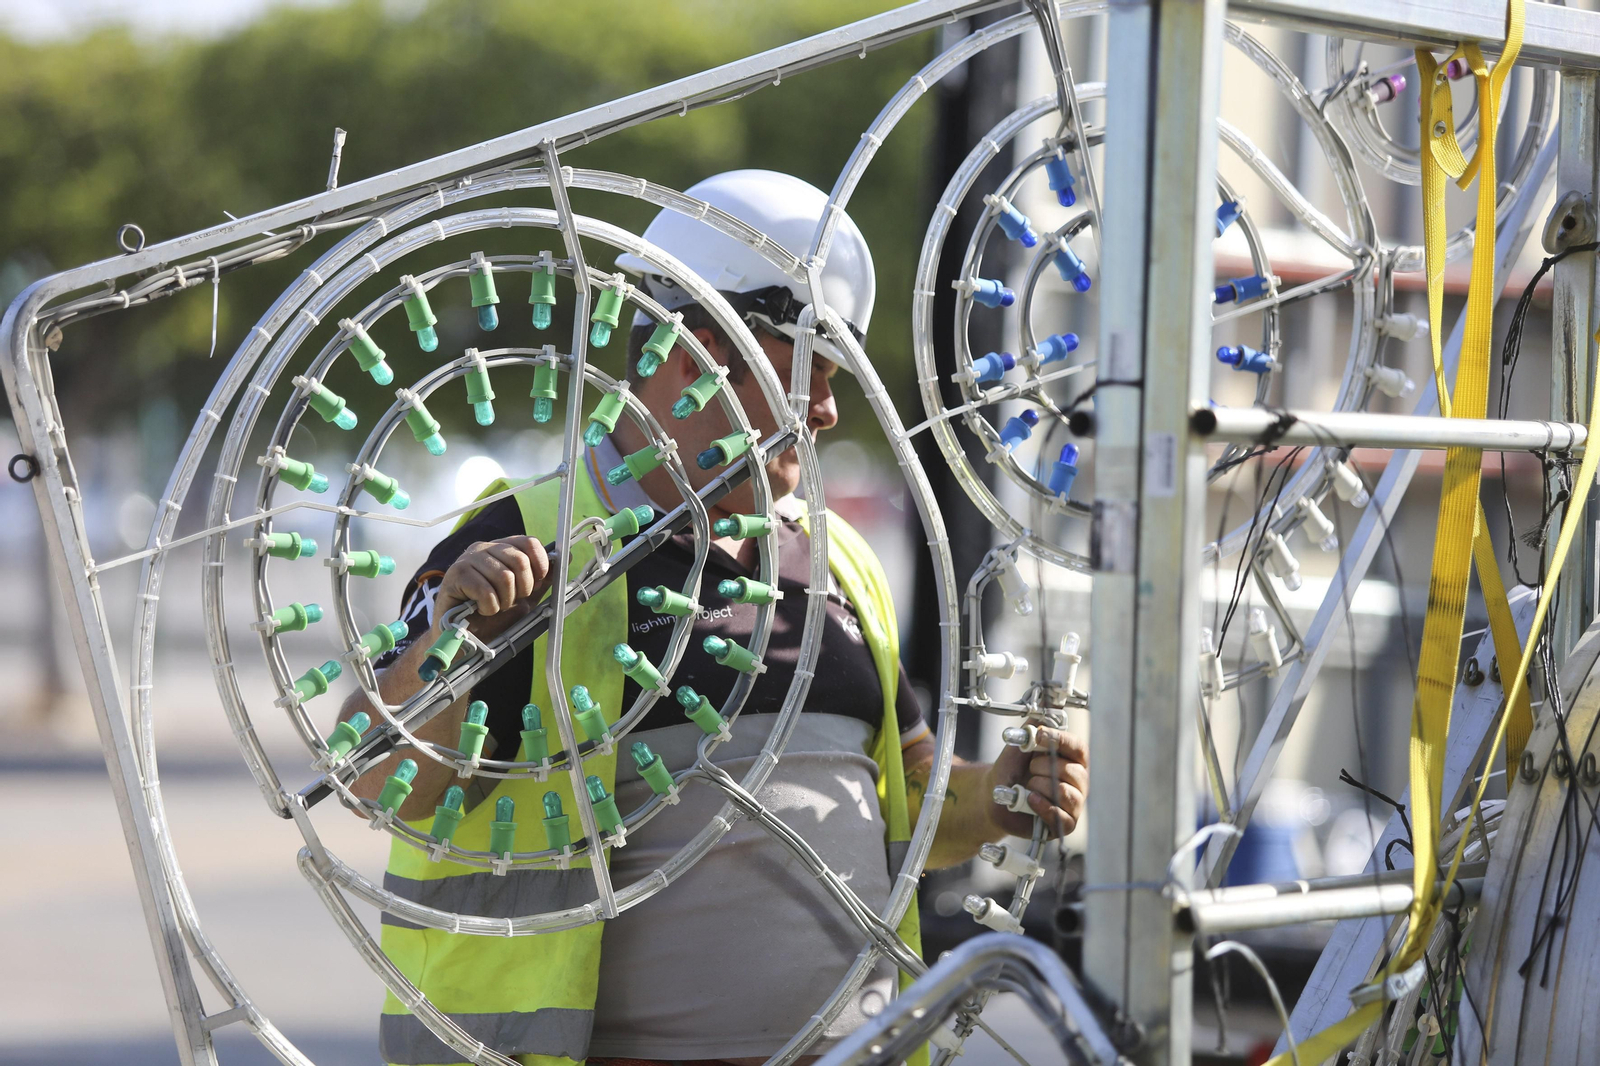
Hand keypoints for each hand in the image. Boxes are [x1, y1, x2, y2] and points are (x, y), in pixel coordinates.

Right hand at [435, 536, 550, 639]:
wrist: (465, 637)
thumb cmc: (493, 615)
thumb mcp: (525, 597)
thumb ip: (543, 579)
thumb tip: (566, 557)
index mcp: (501, 548)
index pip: (529, 542)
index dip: (540, 564)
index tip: (536, 584)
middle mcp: (484, 548)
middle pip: (519, 559)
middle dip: (523, 588)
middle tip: (511, 601)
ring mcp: (468, 559)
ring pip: (504, 576)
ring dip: (504, 600)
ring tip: (495, 607)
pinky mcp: (456, 575)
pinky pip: (486, 590)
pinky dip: (490, 607)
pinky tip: (481, 610)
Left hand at [987, 726, 1087, 837]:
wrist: (994, 795)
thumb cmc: (1012, 769)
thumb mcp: (1020, 743)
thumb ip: (1033, 726)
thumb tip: (1045, 709)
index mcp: (1072, 759)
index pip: (1078, 748)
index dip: (1059, 740)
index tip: (1037, 736)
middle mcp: (1078, 781)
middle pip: (1073, 772)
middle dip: (1044, 768)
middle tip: (1030, 768)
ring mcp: (1074, 803)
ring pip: (1067, 794)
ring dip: (1041, 787)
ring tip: (1028, 786)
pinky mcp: (1065, 824)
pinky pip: (1063, 817)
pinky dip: (1044, 806)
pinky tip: (1030, 800)